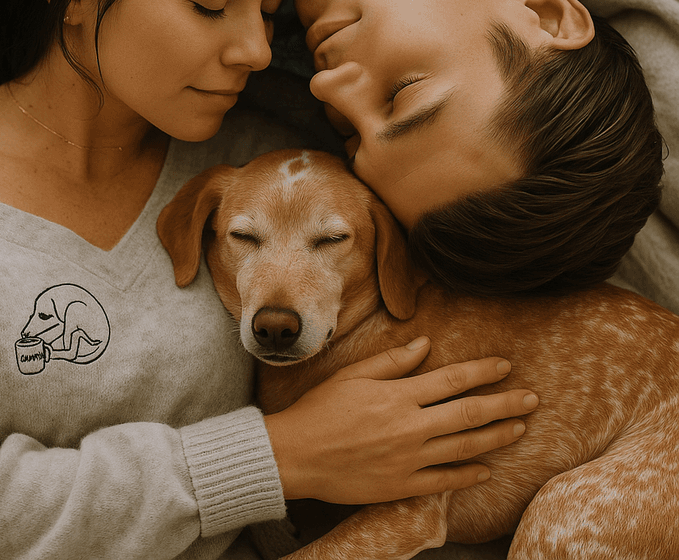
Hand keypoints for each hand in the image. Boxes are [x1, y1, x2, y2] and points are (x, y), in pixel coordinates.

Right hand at [264, 338, 537, 504]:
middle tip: (533, 399)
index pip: (451, 379)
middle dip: (505, 404)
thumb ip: (392, 361)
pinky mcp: (402, 486)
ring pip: (465, 448)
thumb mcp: (353, 374)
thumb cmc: (321, 409)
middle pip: (468, 413)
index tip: (505, 365)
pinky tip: (486, 469)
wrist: (297, 455)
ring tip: (520, 428)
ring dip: (496, 437)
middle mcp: (410, 427)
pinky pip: (444, 481)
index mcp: (398, 396)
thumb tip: (425, 344)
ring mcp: (409, 460)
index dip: (482, 371)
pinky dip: (468, 475)